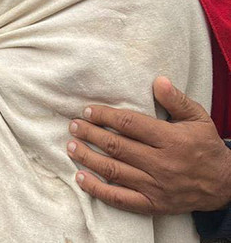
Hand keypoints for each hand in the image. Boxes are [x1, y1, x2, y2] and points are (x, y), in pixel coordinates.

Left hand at [67, 76, 230, 213]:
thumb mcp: (198, 119)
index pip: (130, 124)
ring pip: (113, 171)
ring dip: (88, 158)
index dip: (105, 116)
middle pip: (116, 146)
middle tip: (73, 126)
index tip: (88, 111)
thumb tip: (157, 80)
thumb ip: (176, 100)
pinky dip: (97, 190)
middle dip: (90, 134)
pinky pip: (120, 199)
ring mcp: (155, 186)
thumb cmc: (206, 147)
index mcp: (171, 139)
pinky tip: (80, 178)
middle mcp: (161, 163)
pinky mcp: (153, 205)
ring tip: (71, 146)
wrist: (226, 186)